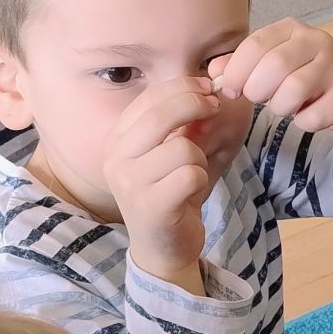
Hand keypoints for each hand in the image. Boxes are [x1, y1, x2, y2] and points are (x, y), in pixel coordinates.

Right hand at [101, 75, 220, 284]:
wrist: (163, 247)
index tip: (209, 89)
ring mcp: (130, 183)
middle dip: (196, 105)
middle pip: (162, 114)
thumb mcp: (174, 153)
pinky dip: (201, 180)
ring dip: (200, 158)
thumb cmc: (171, 194)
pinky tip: (192, 193)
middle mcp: (117, 158)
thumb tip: (209, 89)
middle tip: (216, 109)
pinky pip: (191, 175)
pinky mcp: (150, 206)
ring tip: (192, 174)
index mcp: (118, 140)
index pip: (150, 98)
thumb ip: (186, 123)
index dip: (184, 86)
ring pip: (182, 148)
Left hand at [211, 18, 332, 133]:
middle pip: (274, 66)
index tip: (231, 90)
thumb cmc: (305, 78)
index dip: (236, 72)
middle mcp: (317, 40)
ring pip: (293, 90)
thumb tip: (215, 73)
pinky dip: (303, 122)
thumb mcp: (270, 66)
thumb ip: (240, 66)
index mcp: (292, 28)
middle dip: (257, 90)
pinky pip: (312, 116)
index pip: (255, 44)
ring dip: (281, 107)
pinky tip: (309, 114)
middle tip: (260, 99)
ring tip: (286, 105)